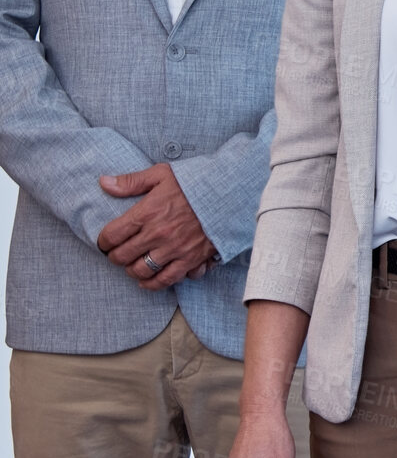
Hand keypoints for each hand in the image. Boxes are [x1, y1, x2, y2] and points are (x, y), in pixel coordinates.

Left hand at [96, 164, 217, 288]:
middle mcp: (158, 234)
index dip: (103, 241)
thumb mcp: (162, 174)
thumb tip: (104, 183)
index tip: (105, 241)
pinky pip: (167, 280)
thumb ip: (132, 182)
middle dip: (115, 256)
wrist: (232, 192)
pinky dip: (154, 283)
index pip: (111, 235)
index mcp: (147, 212)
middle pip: (122, 256)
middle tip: (117, 253)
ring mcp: (175, 249)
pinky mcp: (191, 259)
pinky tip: (149, 280)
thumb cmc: (197, 182)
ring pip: (141, 271)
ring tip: (132, 265)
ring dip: (132, 270)